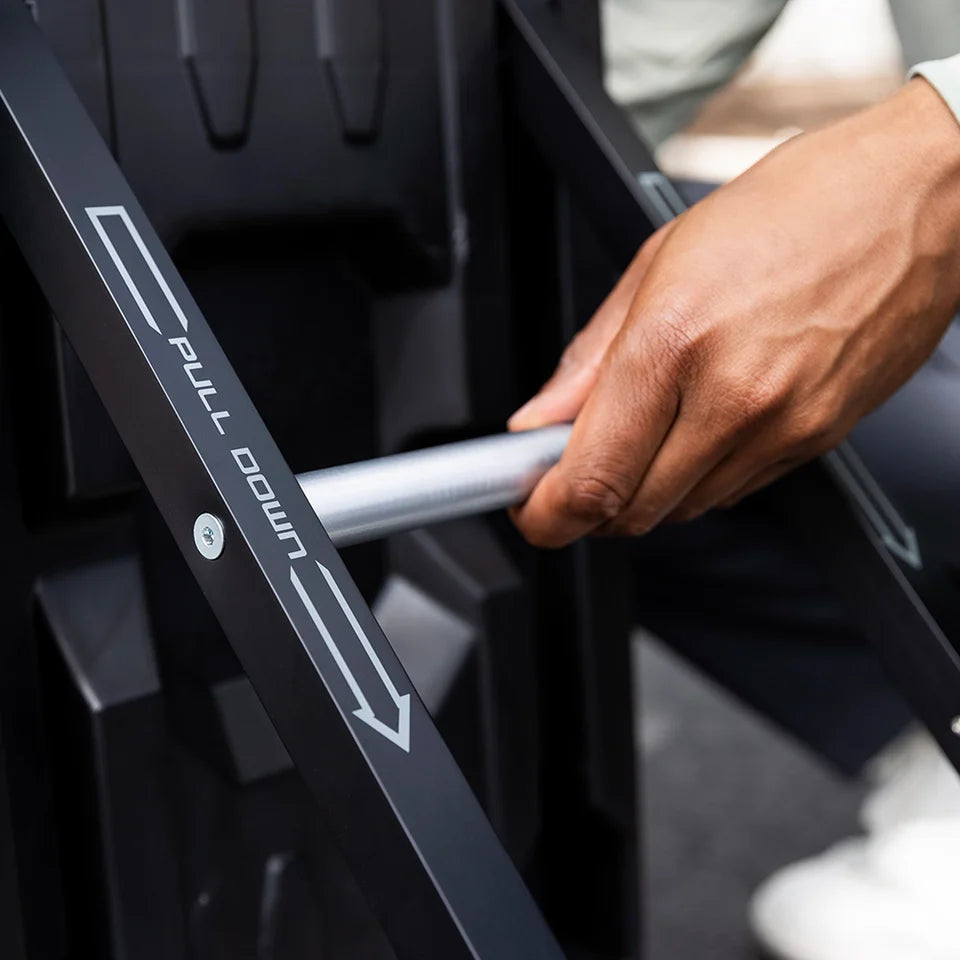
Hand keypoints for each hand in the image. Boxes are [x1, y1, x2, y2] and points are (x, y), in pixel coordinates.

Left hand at [509, 79, 959, 547]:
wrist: (919, 196)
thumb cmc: (797, 206)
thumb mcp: (660, 260)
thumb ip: (588, 358)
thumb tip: (542, 419)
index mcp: (676, 338)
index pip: (590, 475)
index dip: (545, 512)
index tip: (529, 507)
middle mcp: (733, 395)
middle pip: (629, 512)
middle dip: (586, 504)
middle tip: (571, 464)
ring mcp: (782, 426)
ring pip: (679, 510)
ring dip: (641, 489)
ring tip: (643, 428)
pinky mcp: (816, 440)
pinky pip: (731, 491)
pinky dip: (695, 477)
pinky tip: (696, 425)